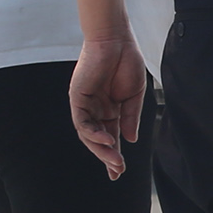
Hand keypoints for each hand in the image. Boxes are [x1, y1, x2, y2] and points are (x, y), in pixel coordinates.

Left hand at [69, 35, 148, 180]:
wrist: (116, 39)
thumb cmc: (127, 61)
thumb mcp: (134, 95)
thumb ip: (130, 117)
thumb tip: (130, 140)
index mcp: (110, 109)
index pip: (110, 136)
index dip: (114, 155)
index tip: (119, 172)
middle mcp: (95, 109)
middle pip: (98, 139)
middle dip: (107, 157)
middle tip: (117, 171)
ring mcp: (85, 104)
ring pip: (88, 134)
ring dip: (101, 149)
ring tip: (115, 161)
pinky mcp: (77, 97)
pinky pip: (82, 121)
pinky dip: (92, 133)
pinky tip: (106, 140)